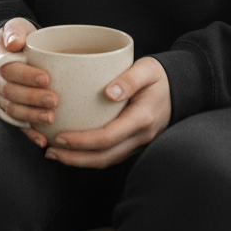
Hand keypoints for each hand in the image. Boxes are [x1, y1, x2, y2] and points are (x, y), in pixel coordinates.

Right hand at [0, 18, 52, 148]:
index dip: (26, 75)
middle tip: (54, 100)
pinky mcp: (6, 110)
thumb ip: (15, 30)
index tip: (46, 78)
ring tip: (51, 117)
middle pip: (9, 92)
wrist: (13, 48)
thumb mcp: (16, 26)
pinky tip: (42, 139)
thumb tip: (13, 43)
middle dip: (32, 98)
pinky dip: (28, 133)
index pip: (8, 69)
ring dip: (31, 115)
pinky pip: (15, 124)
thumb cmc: (18, 37)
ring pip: (11, 110)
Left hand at [43, 57, 170, 168]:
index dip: (82, 141)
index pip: (108, 137)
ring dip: (80, 161)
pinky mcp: (134, 144)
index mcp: (142, 119)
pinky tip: (74, 150)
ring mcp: (138, 143)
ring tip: (55, 154)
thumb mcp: (148, 69)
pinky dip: (90, 156)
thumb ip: (130, 79)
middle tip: (50, 152)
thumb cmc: (160, 76)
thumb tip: (109, 93)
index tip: (60, 137)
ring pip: (107, 161)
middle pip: (104, 157)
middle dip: (74, 158)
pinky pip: (111, 156)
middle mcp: (140, 137)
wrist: (181, 88)